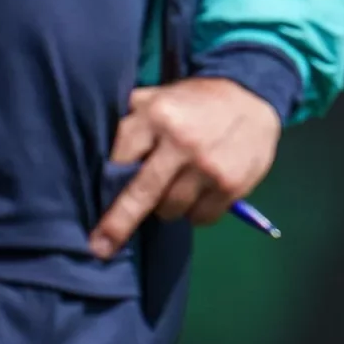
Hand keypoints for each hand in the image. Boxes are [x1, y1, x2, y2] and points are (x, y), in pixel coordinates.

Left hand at [89, 77, 281, 258]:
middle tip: (100, 247)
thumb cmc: (195, 101)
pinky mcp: (231, 185)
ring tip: (176, 187)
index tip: (91, 205)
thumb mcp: (159, 96)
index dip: (107, 182)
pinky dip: (196, 212)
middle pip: (140, 195)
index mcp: (158, 115)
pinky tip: (200, 191)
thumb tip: (95, 154)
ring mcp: (208, 167)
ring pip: (170, 211)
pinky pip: (200, 219)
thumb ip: (131, 119)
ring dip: (167, 207)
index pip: (120, 159)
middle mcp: (182, 142)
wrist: (252, 95)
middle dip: (117, 225)